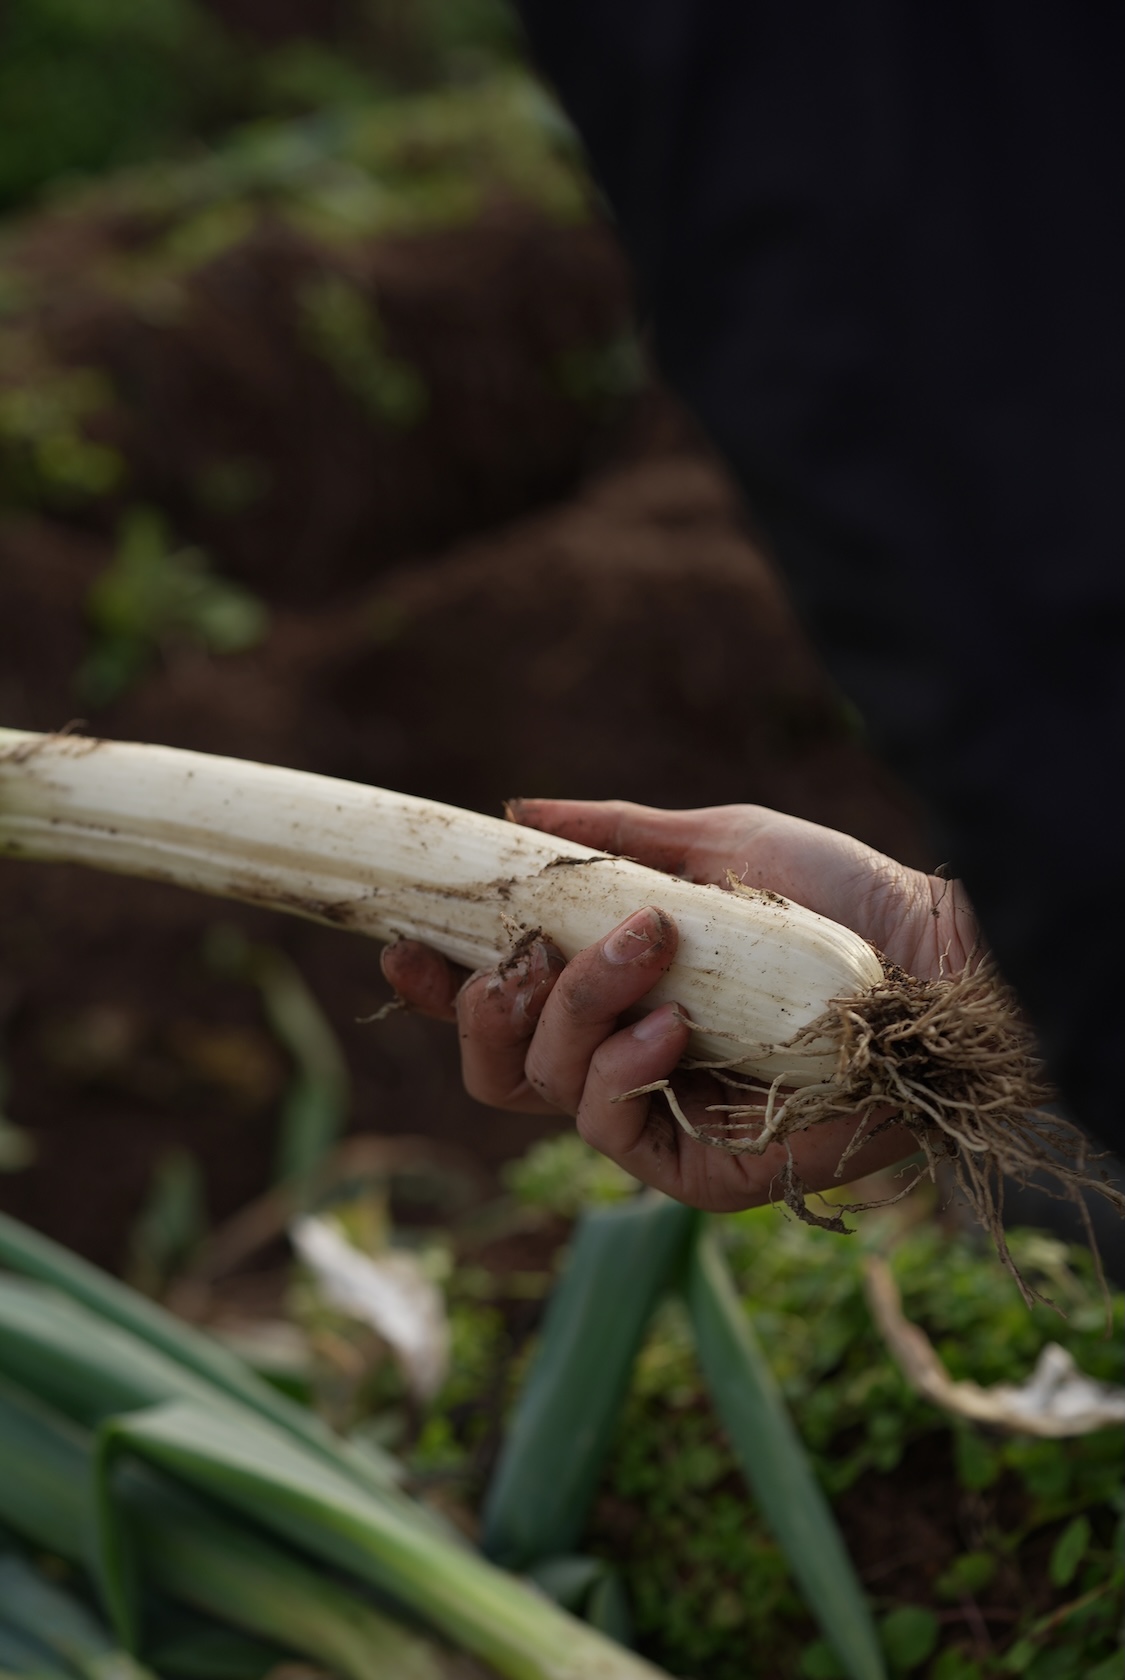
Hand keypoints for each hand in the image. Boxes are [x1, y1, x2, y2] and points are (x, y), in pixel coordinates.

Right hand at [381, 800, 979, 1211]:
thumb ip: (613, 837)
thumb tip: (511, 809)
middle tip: (530, 952)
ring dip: (575, 1012)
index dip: (442, 988)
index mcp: (614, 1002)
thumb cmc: (836, 897)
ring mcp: (665, 1124)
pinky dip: (624, 1076)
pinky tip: (667, 1030)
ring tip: (648, 949)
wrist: (937, 950)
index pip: (500, 1013)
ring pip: (550, 1092)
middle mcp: (626, 1068)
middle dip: (490, 1008)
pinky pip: (625, 1139)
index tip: (403, 941)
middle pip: (501, 1068)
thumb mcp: (712, 847)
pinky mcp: (712, 1173)